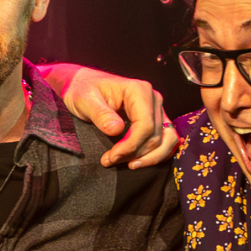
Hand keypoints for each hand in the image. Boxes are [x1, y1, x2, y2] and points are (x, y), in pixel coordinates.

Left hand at [49, 65, 175, 166]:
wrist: (84, 84)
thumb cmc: (83, 90)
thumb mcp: (85, 100)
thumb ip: (101, 114)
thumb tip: (117, 130)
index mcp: (139, 90)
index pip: (145, 125)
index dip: (131, 145)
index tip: (112, 157)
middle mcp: (153, 99)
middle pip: (155, 135)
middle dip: (134, 153)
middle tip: (109, 161)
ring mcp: (157, 109)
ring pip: (166, 139)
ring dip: (149, 157)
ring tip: (129, 165)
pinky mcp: (156, 119)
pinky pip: (166, 140)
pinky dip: (156, 153)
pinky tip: (138, 160)